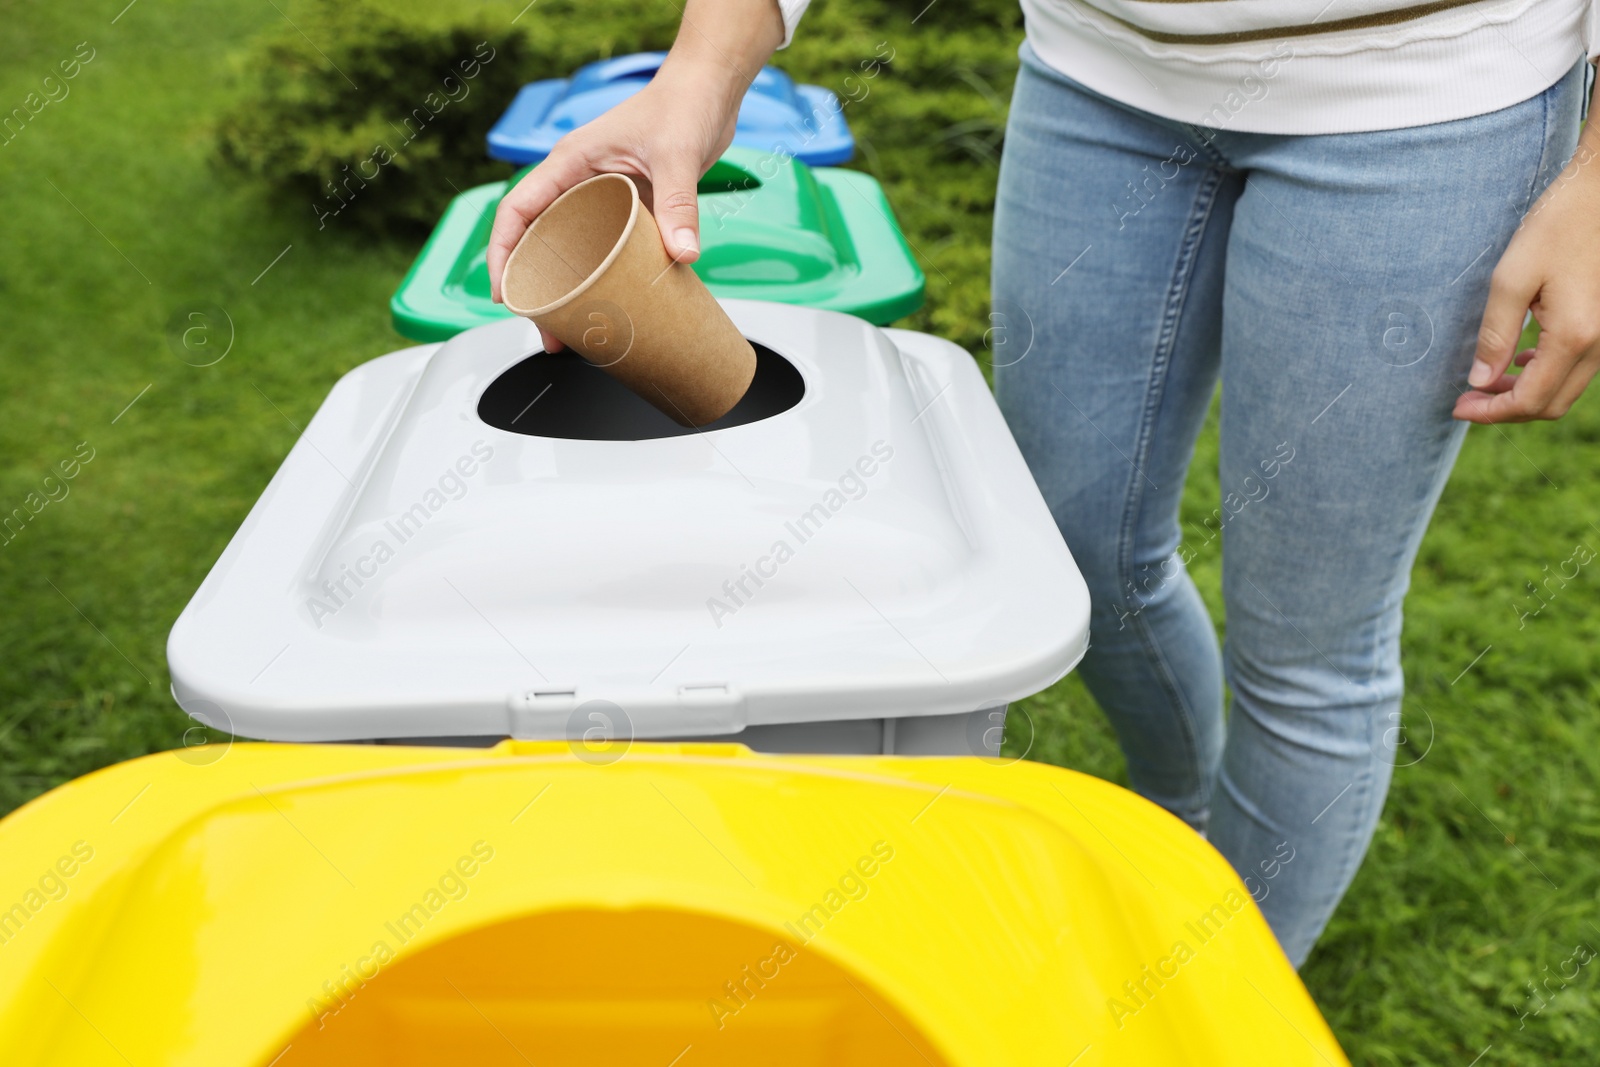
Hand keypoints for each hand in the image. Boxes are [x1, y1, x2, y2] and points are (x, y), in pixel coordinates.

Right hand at [486, 0, 784, 352]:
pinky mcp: (625, 207)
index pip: (518, 212)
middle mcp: (577, 180)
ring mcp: (600, 196)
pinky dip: (602, 278)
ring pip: (571, 250)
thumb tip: (683, 254)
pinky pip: (604, 248)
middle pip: (540, 241)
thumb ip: (678, 205)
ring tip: (574, 332)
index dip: (504, 254)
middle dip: (537, 289)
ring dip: (569, 290)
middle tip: (547, 331)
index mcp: (569, 163)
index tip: (506, 294)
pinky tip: (610, 305)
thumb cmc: (683, 105)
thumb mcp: (677, 156)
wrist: (709, 91)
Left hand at [1457, 112, 1599, 422]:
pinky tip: (1521, 356)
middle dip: (1507, 408)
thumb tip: (1480, 380)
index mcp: (1575, 336)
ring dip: (1527, 390)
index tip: (1457, 407)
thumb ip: (1495, 334)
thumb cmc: (1558, 224)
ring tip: (1487, 380)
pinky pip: (1580, 366)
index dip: (1491, 412)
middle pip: (1552, 403)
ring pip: (1567, 387)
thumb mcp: (1512, 277)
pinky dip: (1547, 372)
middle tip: (1468, 397)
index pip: (1531, 400)